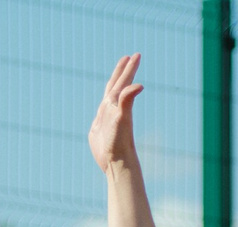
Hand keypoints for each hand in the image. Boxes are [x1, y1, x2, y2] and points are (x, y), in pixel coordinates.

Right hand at [88, 52, 144, 173]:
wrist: (116, 161)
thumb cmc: (120, 140)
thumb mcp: (122, 117)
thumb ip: (127, 99)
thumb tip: (139, 85)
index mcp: (116, 103)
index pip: (122, 81)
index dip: (128, 68)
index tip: (136, 55)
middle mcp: (112, 108)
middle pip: (117, 85)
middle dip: (122, 71)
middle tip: (128, 57)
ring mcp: (105, 118)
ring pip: (109, 98)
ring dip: (113, 87)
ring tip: (116, 79)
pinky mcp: (98, 129)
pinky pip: (100, 114)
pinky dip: (103, 107)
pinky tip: (104, 108)